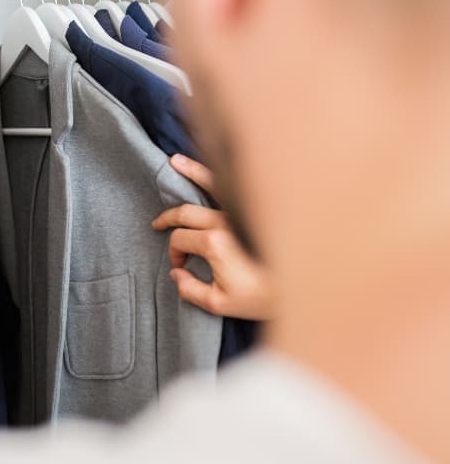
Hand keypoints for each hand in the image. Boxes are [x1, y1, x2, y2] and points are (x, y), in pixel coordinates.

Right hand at [152, 154, 272, 319]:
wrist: (304, 289)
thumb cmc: (262, 297)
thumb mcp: (219, 304)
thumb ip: (190, 289)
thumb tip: (177, 274)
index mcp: (214, 242)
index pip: (180, 239)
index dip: (174, 253)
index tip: (181, 266)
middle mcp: (225, 221)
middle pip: (186, 214)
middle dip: (169, 221)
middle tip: (157, 225)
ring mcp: (241, 211)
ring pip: (209, 183)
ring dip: (188, 172)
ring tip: (173, 163)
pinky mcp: (256, 209)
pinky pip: (235, 183)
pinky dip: (221, 169)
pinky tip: (221, 159)